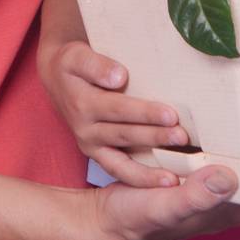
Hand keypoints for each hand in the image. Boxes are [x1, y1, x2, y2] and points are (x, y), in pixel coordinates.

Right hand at [40, 39, 190, 186]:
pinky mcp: (97, 155)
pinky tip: (165, 183)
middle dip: (155, 137)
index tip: (171, 114)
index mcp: (82, 103)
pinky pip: (119, 171)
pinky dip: (140, 180)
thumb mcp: (77, 56)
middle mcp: (85, 129)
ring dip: (149, 167)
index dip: (144, 113)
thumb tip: (119, 77)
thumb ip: (96, 66)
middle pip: (124, 135)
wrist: (57, 78)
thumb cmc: (73, 63)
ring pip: (122, 160)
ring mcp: (90, 145)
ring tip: (175, 173)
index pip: (118, 108)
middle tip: (182, 137)